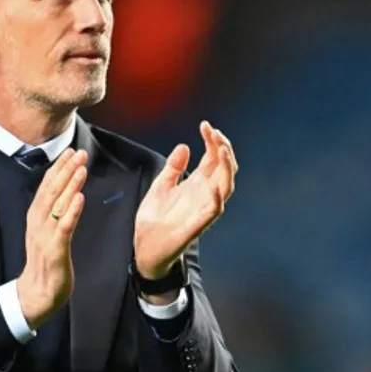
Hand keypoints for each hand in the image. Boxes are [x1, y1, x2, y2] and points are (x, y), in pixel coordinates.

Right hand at [16, 148, 87, 328]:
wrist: (37, 294)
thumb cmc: (46, 264)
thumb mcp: (48, 234)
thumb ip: (54, 214)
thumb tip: (66, 195)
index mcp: (36, 218)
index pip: (47, 188)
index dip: (58, 169)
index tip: (70, 152)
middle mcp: (38, 223)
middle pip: (51, 191)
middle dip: (65, 170)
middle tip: (79, 153)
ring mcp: (45, 236)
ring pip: (57, 205)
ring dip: (69, 185)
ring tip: (81, 168)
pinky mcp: (55, 250)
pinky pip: (64, 228)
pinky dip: (71, 211)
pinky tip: (80, 198)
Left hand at [134, 121, 237, 279]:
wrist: (144, 246)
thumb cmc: (155, 219)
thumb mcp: (160, 186)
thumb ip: (173, 168)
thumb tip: (184, 146)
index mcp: (196, 184)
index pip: (213, 159)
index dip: (213, 141)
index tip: (205, 125)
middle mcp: (204, 195)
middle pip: (224, 169)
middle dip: (223, 149)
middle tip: (215, 132)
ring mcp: (203, 209)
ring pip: (226, 186)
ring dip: (226, 168)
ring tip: (222, 150)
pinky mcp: (197, 225)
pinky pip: (214, 211)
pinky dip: (217, 198)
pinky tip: (214, 185)